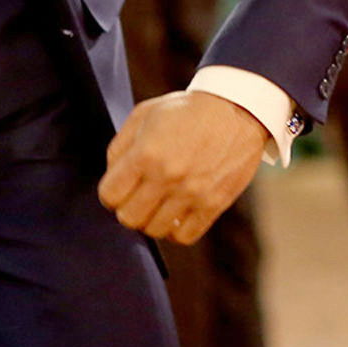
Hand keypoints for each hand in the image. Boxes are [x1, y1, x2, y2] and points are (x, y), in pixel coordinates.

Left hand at [97, 90, 267, 242]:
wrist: (237, 109)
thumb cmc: (187, 110)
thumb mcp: (145, 114)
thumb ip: (120, 146)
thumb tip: (112, 177)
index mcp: (146, 153)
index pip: (110, 196)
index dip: (110, 193)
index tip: (119, 188)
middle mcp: (168, 176)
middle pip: (129, 218)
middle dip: (128, 208)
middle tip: (138, 196)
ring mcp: (192, 193)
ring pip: (155, 230)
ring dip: (152, 219)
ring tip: (158, 204)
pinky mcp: (214, 204)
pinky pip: (184, 237)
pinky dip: (176, 230)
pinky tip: (177, 214)